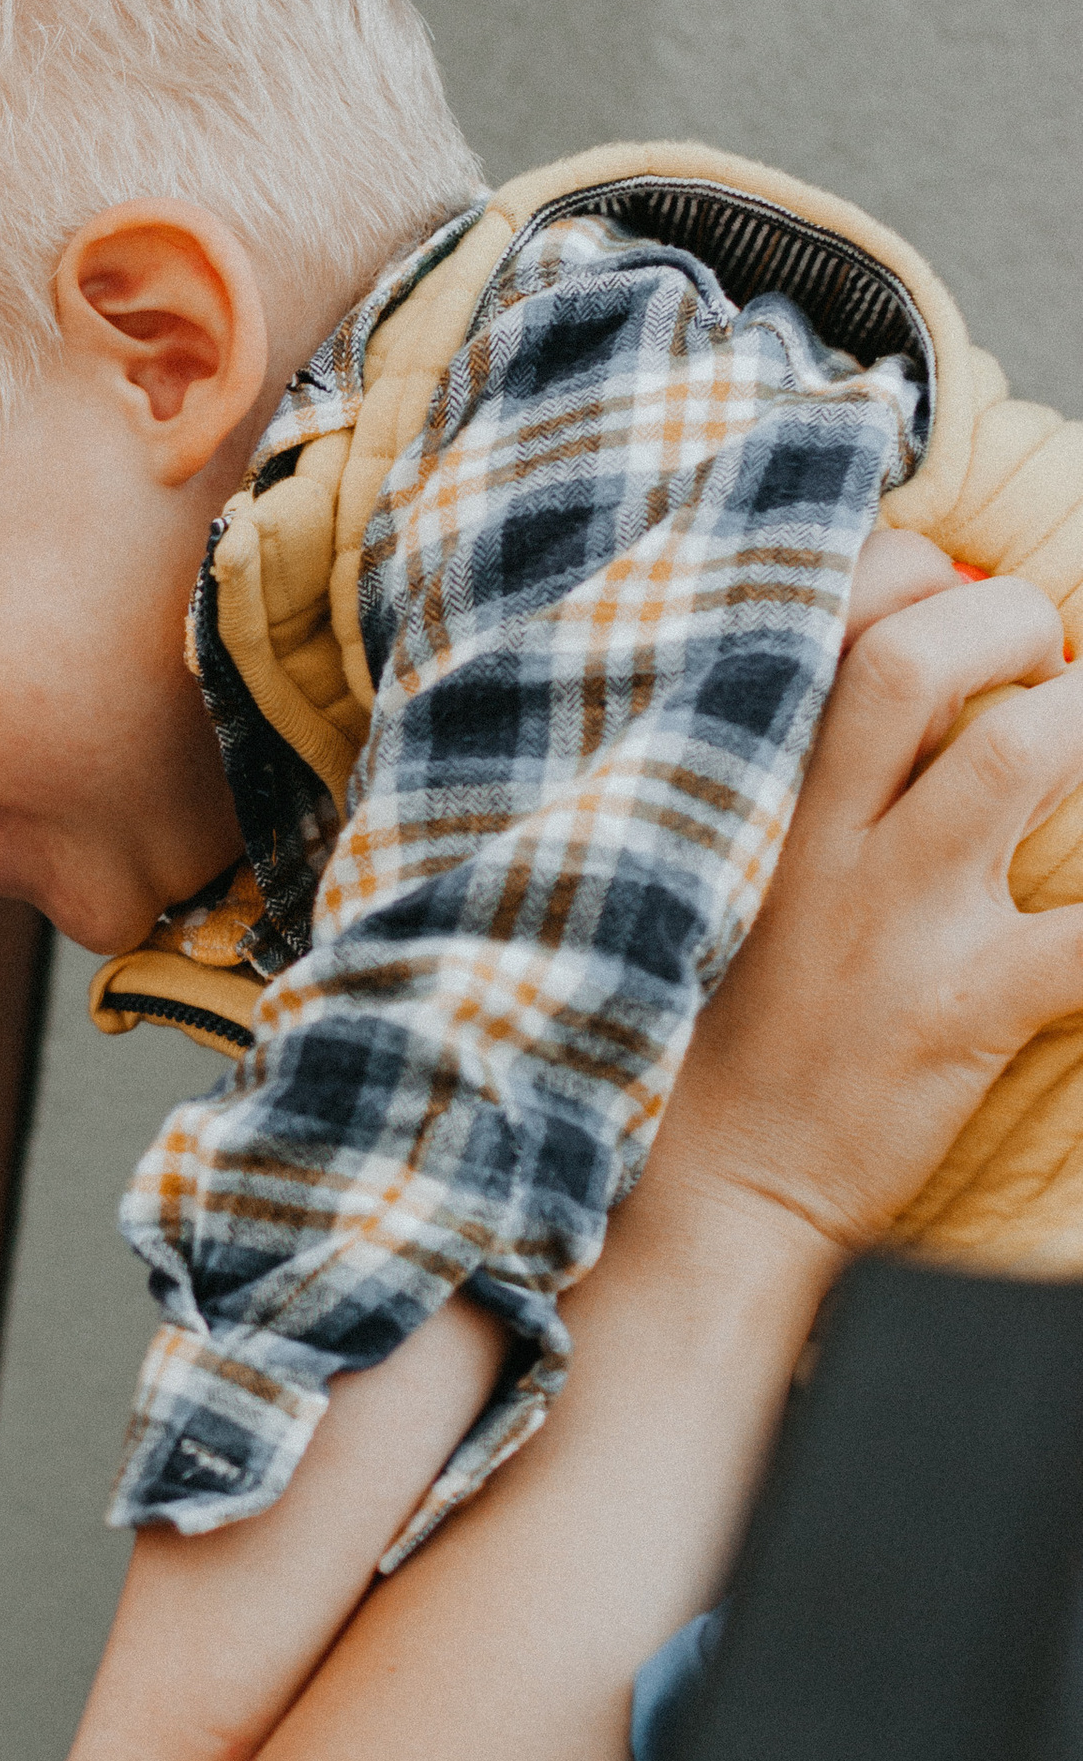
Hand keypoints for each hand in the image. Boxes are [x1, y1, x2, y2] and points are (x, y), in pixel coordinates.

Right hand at [647, 542, 1082, 1264]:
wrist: (712, 1187)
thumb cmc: (718, 1023)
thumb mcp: (718, 870)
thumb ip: (791, 774)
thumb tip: (888, 678)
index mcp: (757, 788)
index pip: (834, 614)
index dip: (917, 573)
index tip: (956, 599)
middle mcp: (822, 836)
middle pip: (915, 655)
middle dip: (1015, 622)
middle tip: (1050, 662)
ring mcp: (894, 919)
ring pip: (1022, 756)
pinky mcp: (963, 1008)